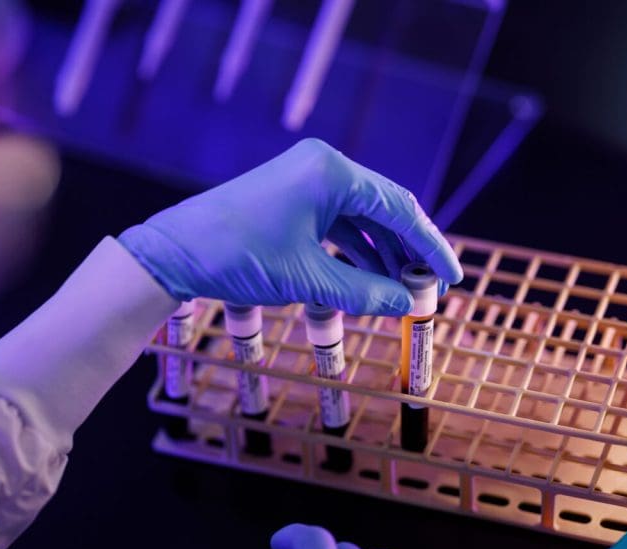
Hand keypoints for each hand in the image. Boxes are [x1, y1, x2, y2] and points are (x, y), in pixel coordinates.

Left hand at [117, 138, 461, 315]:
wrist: (175, 252)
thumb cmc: (239, 258)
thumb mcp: (308, 279)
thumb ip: (365, 292)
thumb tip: (409, 304)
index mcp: (332, 171)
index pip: (400, 208)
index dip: (431, 246)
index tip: (451, 277)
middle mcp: (322, 166)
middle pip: (383, 209)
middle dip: (407, 251)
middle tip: (428, 289)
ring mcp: (303, 178)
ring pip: (359, 217)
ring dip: (381, 254)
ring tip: (401, 292)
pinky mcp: (289, 196)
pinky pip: (334, 222)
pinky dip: (353, 250)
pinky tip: (368, 279)